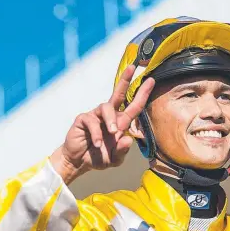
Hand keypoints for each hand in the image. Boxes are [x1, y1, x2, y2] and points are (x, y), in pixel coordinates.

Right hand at [50, 65, 154, 183]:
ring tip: (112, 132)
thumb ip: (122, 151)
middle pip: (118, 94)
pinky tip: (97, 144)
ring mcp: (96, 116)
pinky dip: (96, 134)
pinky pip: (92, 121)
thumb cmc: (99, 157)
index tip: (151, 81)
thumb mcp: (115, 159)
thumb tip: (128, 141)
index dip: (142, 94)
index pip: (133, 107)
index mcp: (120, 123)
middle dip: (125, 80)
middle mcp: (109, 116)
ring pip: (106, 107)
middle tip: (132, 68)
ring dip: (111, 120)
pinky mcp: (84, 120)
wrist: (78, 162)